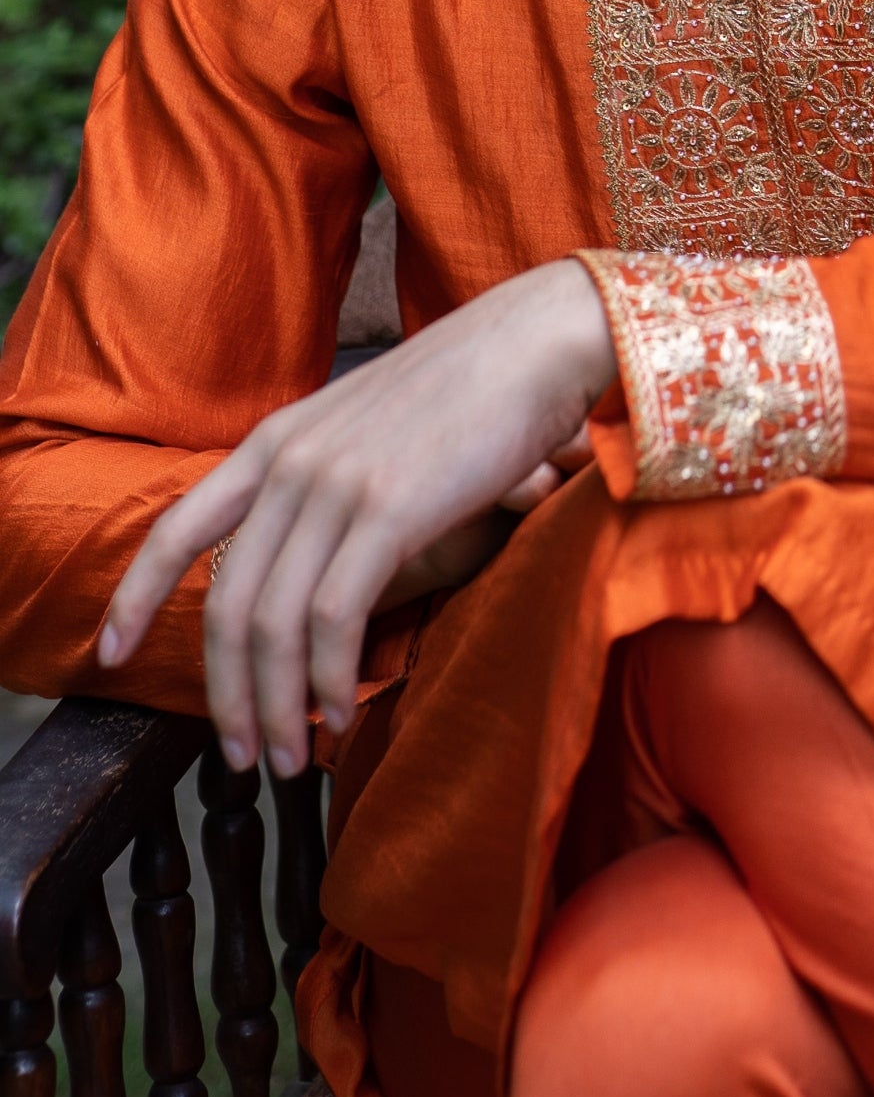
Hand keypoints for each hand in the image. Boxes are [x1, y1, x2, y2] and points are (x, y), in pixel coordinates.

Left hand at [100, 259, 617, 775]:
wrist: (539, 338)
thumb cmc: (473, 385)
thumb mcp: (369, 423)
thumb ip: (327, 480)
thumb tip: (310, 563)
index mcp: (279, 438)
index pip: (177, 528)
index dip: (136, 597)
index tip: (112, 656)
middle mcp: (292, 462)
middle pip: (227, 603)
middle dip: (225, 695)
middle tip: (242, 757)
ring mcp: (337, 484)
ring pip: (273, 625)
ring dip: (275, 707)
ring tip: (291, 757)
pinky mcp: (389, 509)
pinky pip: (332, 619)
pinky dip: (327, 682)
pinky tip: (341, 713)